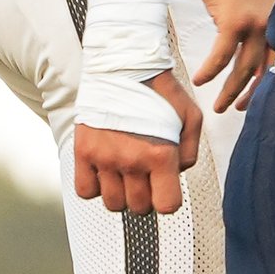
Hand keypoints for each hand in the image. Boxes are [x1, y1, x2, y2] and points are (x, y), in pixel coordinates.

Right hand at [74, 70, 201, 214]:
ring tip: (125, 175)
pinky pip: (85, 190)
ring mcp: (104, 158)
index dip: (169, 199)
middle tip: (146, 177)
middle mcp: (130, 159)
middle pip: (140, 207)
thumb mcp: (191, 118)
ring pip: (113, 204)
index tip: (165, 188)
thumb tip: (175, 174)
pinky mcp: (83, 152)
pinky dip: (95, 187)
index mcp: (159, 153)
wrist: (123, 66)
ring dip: (121, 194)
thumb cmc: (159, 91)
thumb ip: (189, 153)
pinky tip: (105, 172)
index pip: (167, 205)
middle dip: (147, 196)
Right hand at [182, 0, 274, 113]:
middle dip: (258, 94)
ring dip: (231, 90)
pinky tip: (200, 79)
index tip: (267, 98)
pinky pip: (222, 56)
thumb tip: (258, 39)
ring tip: (219, 105)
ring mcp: (257, 20)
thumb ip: (265, 12)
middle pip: (272, 69)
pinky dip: (210, 71)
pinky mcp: (234, 18)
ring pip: (245, 67)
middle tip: (244, 110)